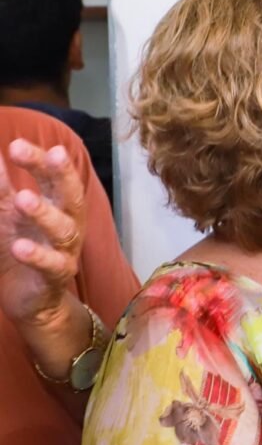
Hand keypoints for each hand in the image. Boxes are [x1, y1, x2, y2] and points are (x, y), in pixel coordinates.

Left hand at [0, 139, 88, 329]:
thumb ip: (3, 186)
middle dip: (60, 175)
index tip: (16, 146)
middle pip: (71, 195)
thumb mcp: (7, 213)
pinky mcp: (55, 277)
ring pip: (64, 229)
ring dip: (44, 213)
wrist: (31, 298)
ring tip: (23, 199)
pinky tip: (19, 246)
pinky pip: (52, 265)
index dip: (40, 160)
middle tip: (49, 155)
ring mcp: (65, 250)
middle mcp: (69, 224)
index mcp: (58, 205)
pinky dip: (37, 256)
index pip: (55, 176)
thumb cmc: (22, 247)